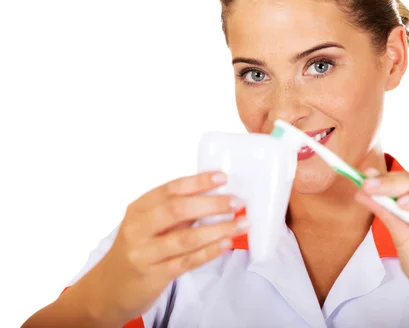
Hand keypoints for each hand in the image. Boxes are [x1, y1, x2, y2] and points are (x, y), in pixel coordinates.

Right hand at [83, 171, 247, 325]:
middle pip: (178, 210)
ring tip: (241, 223)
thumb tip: (214, 197)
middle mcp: (138, 229)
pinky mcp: (153, 276)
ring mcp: (144, 253)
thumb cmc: (136, 250)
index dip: (198, 182)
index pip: (170, 189)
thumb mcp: (147, 225)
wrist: (108, 289)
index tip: (222, 177)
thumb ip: (174, 212)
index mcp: (138, 209)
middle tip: (237, 202)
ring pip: (186, 238)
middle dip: (212, 204)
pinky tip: (226, 243)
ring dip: (218, 229)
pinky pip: (187, 261)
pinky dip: (210, 251)